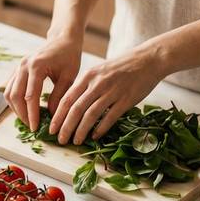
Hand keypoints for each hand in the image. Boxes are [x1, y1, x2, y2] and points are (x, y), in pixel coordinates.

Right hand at [5, 32, 82, 128]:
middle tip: (32, 127)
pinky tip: (24, 109)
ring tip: (28, 120)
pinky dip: (15, 101)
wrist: (63, 40)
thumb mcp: (69, 77)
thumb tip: (52, 117)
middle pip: (15, 96)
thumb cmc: (69, 56)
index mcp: (36, 66)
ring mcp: (18, 67)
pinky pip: (10, 88)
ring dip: (16, 109)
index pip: (30, 96)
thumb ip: (59, 96)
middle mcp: (23, 66)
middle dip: (22, 114)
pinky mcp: (17, 70)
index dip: (32, 114)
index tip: (35, 128)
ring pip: (9, 93)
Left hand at [50, 43, 168, 144]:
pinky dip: (100, 128)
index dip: (57, 116)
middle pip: (76, 109)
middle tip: (60, 139)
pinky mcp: (126, 99)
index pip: (67, 99)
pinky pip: (110, 117)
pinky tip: (95, 136)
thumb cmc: (122, 67)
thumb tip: (72, 106)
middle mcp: (97, 83)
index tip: (51, 129)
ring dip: (81, 130)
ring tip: (75, 141)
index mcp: (88, 76)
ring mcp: (112, 91)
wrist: (148, 59)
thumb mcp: (99, 71)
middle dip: (65, 127)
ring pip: (90, 115)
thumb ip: (86, 86)